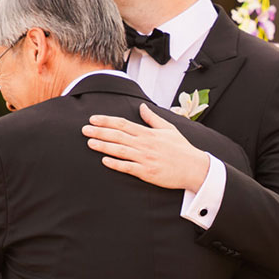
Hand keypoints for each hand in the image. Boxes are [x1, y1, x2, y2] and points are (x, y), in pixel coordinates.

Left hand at [82, 104, 210, 191]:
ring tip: (90, 142)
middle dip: (99, 132)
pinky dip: (115, 164)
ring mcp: (145, 158)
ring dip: (104, 146)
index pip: (123, 124)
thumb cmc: (182, 149)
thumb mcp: (169, 129)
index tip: (93, 119)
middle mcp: (145, 144)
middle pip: (118, 136)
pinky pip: (128, 167)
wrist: (195, 168)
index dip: (107, 121)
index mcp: (149, 133)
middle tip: (84, 129)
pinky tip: (104, 160)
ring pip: (120, 150)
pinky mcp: (147, 172)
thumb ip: (152, 118)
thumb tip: (142, 106)